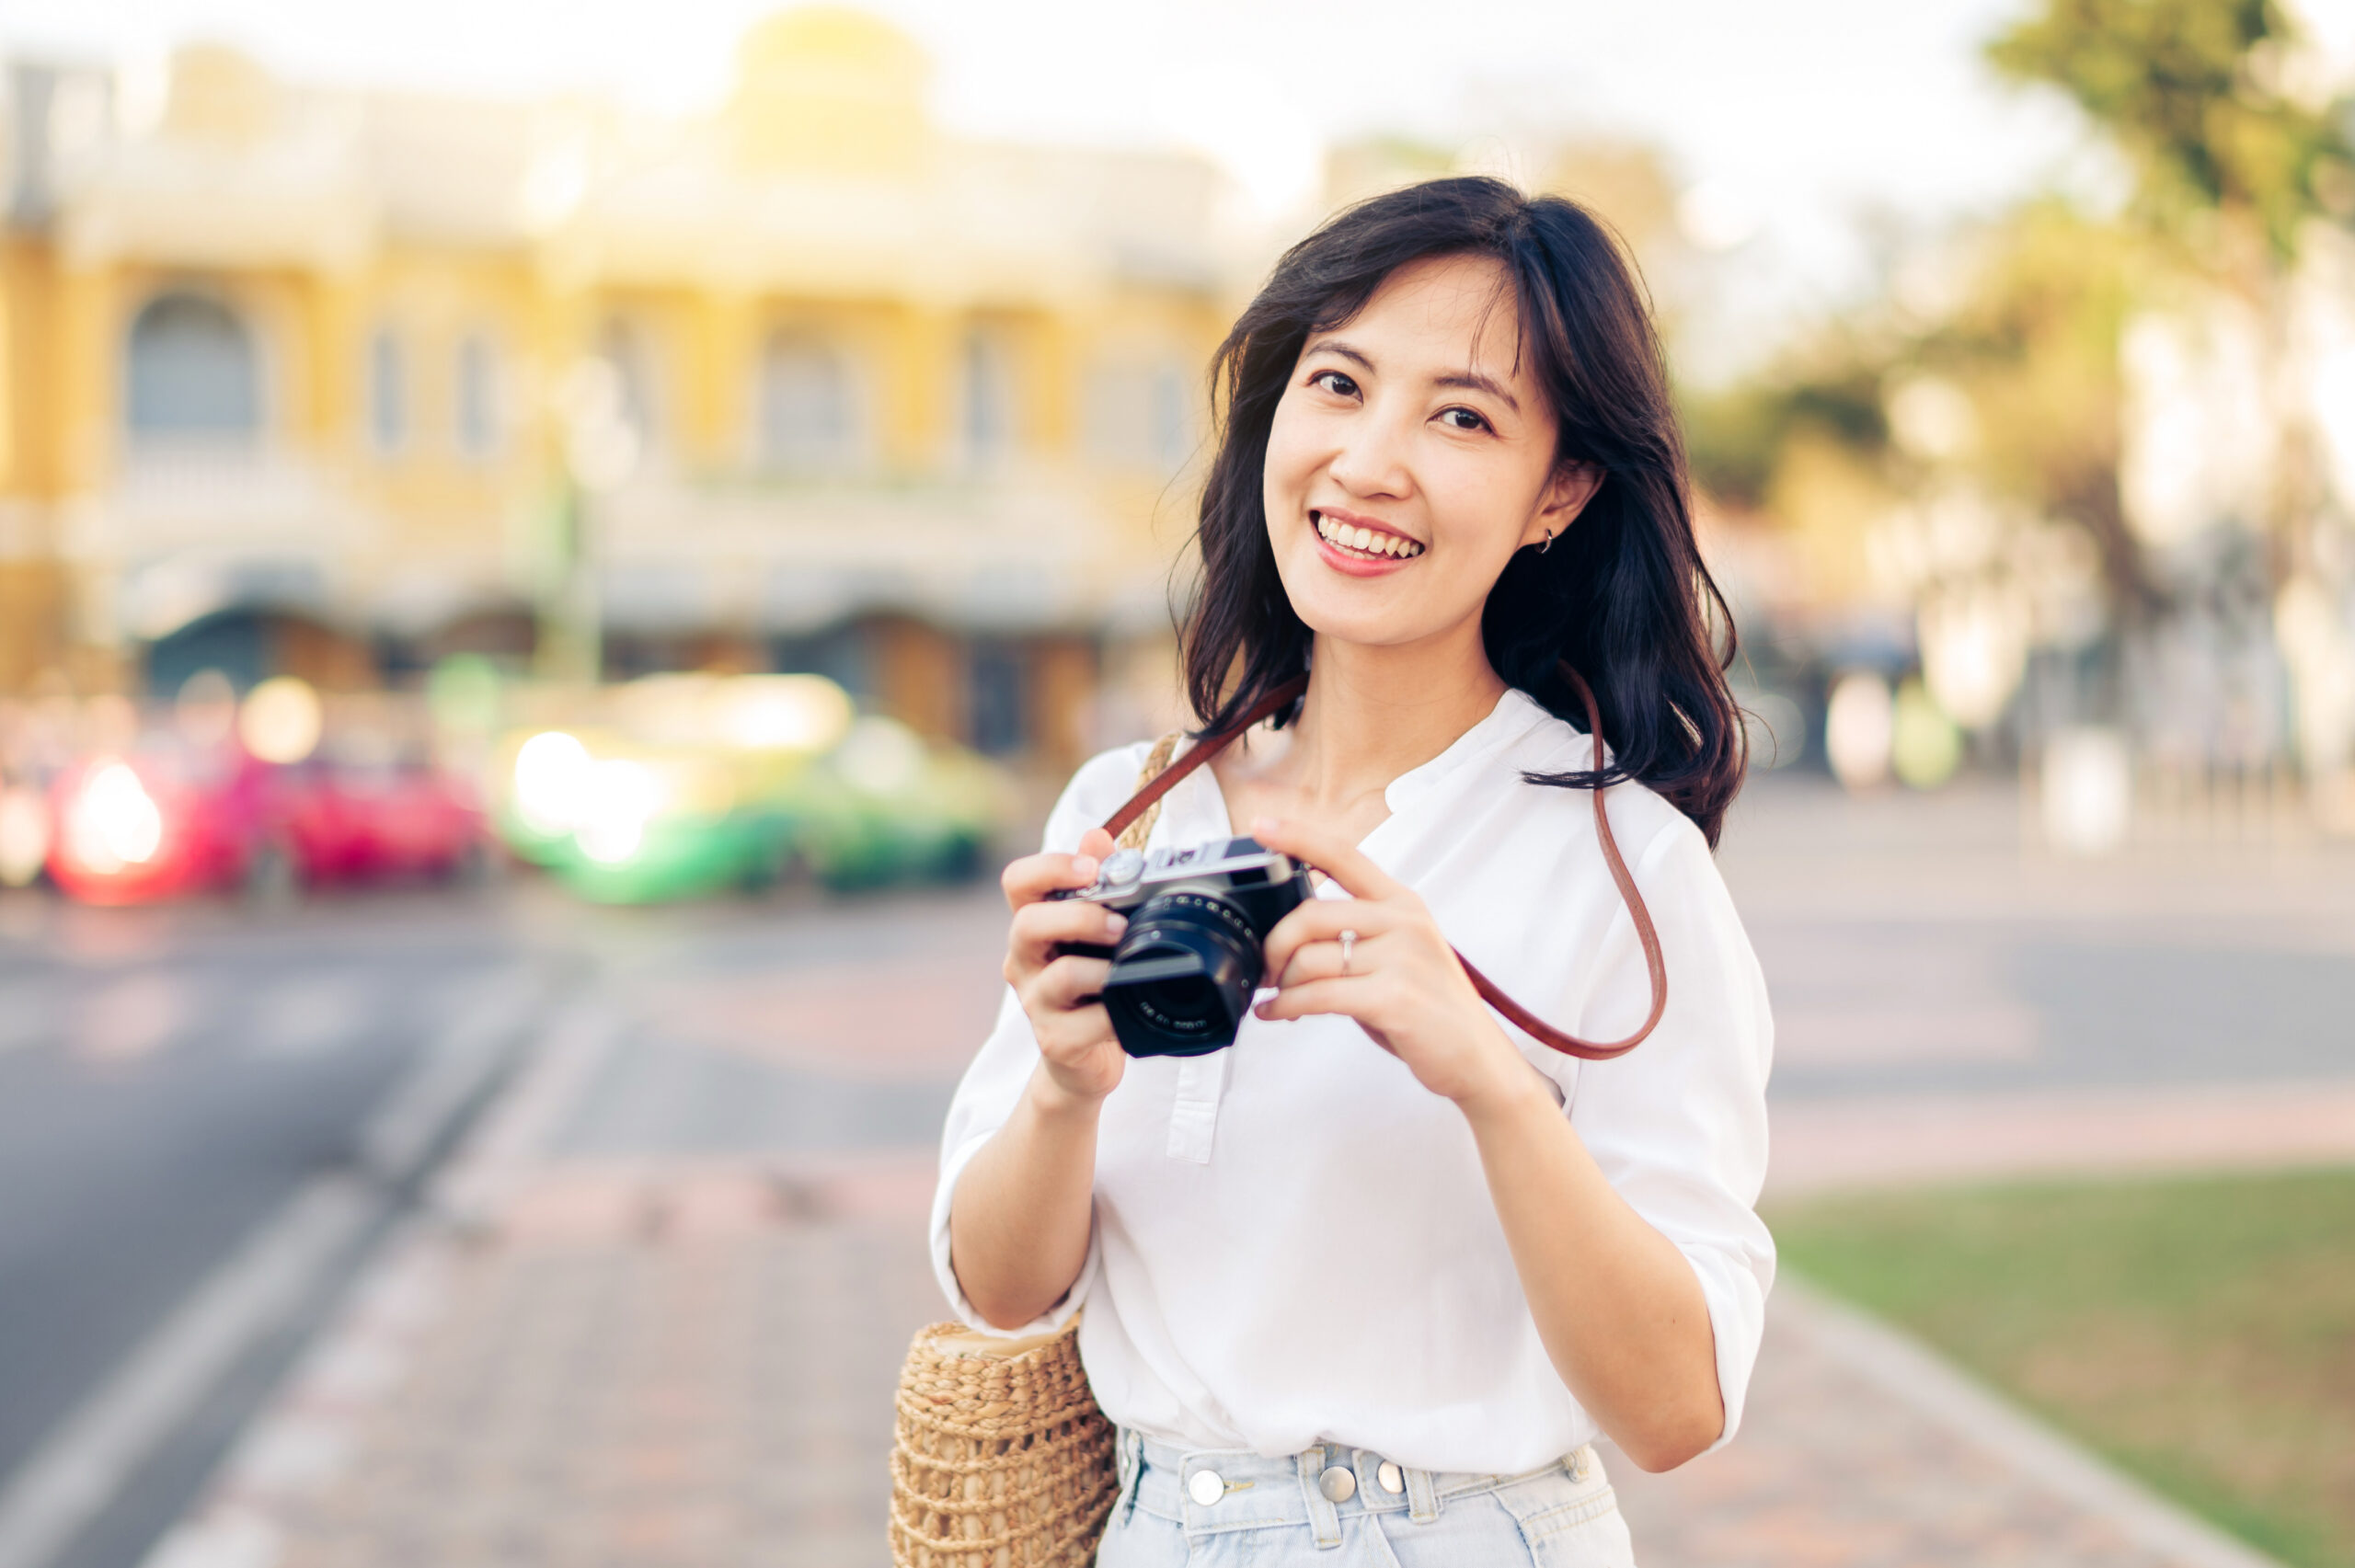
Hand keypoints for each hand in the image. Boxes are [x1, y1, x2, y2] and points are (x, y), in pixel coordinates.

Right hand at [1001, 826, 1127, 1105]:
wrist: (1086, 1060)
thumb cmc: (1093, 986)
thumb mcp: (1097, 933)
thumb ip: (1097, 883)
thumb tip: (1097, 836)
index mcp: (1034, 924)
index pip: (1017, 881)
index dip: (1050, 867)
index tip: (1091, 868)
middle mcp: (1025, 960)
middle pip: (1027, 923)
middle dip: (1078, 916)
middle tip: (1118, 925)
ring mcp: (1036, 1001)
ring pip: (1058, 975)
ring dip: (1100, 969)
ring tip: (1127, 969)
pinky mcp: (1055, 1040)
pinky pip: (1083, 1023)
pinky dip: (1112, 1015)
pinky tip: (1127, 1010)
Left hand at [1252, 816, 1542, 1109]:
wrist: (1477, 1058)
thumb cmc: (1429, 1008)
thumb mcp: (1399, 954)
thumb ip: (1356, 935)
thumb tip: (1291, 936)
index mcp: (1402, 904)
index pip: (1344, 856)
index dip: (1298, 838)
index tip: (1261, 827)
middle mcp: (1403, 922)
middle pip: (1312, 914)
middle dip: (1275, 945)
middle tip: (1266, 969)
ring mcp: (1402, 959)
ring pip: (1310, 959)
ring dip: (1282, 983)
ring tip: (1277, 997)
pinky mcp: (1394, 998)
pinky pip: (1319, 995)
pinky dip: (1287, 1005)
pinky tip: (1277, 1012)